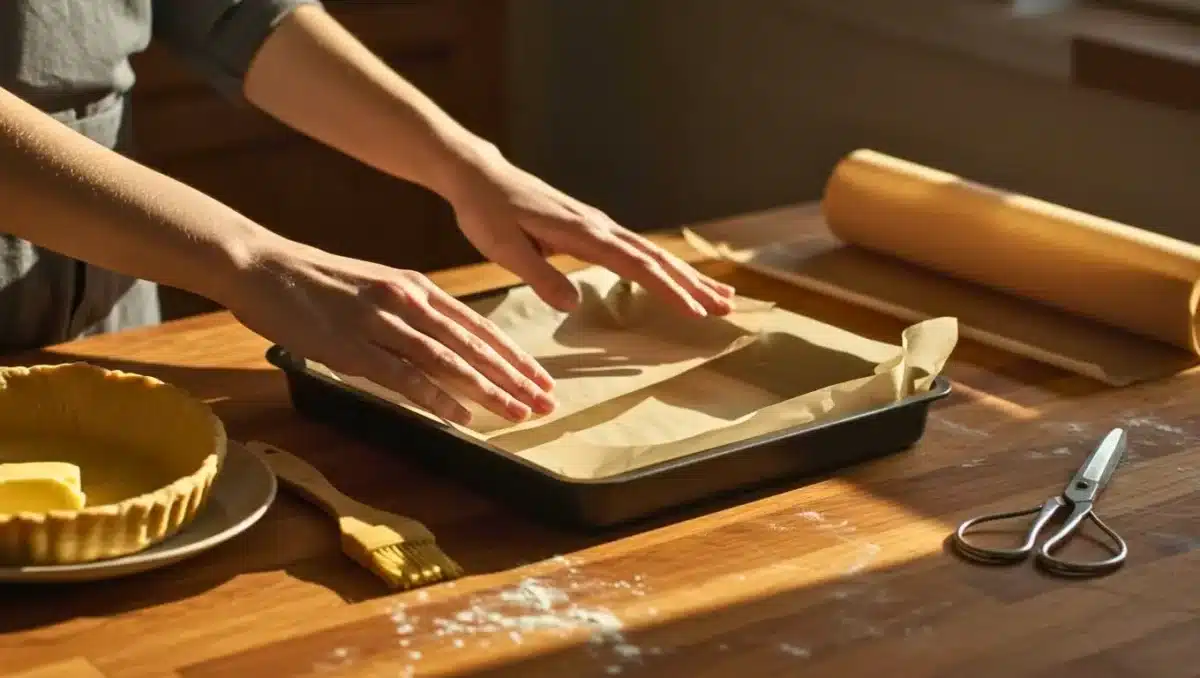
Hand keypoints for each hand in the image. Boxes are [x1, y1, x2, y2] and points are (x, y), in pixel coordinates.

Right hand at [223, 238, 555, 425]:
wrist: (262, 265)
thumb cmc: (317, 281)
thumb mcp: (378, 289)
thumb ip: (413, 314)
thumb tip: (444, 345)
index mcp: (418, 287)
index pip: (479, 326)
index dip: (514, 355)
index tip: (541, 378)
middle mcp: (408, 301)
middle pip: (473, 345)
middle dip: (514, 376)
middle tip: (546, 402)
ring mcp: (380, 322)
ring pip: (447, 361)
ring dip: (486, 390)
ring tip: (517, 412)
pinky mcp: (352, 346)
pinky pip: (404, 376)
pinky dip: (437, 398)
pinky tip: (462, 417)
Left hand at [442, 143, 735, 315]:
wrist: (480, 175)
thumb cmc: (487, 212)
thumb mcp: (503, 248)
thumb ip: (538, 276)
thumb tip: (572, 304)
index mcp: (582, 232)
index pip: (635, 265)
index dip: (667, 289)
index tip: (694, 310)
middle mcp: (597, 225)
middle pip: (655, 258)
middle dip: (692, 284)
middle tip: (726, 306)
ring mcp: (597, 224)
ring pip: (651, 253)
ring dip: (684, 276)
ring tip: (716, 296)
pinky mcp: (591, 227)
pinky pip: (635, 250)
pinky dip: (662, 266)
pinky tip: (674, 279)